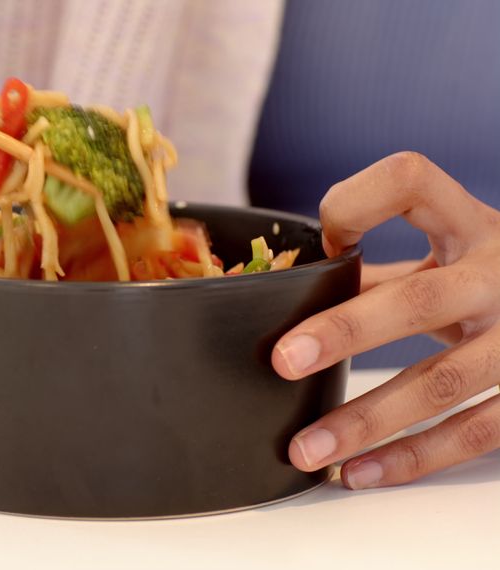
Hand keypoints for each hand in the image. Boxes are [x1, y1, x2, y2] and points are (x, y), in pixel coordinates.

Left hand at [271, 151, 499, 489]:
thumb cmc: (496, 274)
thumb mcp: (454, 253)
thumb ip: (382, 271)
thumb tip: (293, 292)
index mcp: (472, 224)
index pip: (409, 180)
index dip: (355, 203)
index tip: (324, 242)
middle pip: (419, 299)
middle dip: (346, 331)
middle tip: (283, 360)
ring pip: (444, 382)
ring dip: (366, 421)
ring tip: (308, 449)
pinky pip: (475, 431)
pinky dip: (413, 457)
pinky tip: (360, 472)